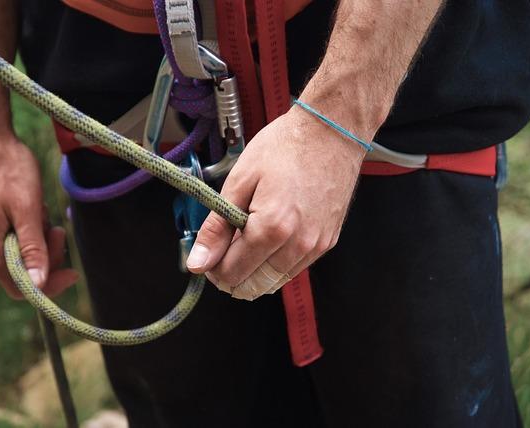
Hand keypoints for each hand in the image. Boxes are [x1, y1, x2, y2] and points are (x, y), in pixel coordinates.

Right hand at [0, 134, 77, 298]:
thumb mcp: (26, 208)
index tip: (72, 271)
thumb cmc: (5, 168)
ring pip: (23, 250)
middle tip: (59, 229)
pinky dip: (32, 224)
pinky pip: (17, 234)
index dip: (48, 285)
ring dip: (41, 236)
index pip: (20, 286)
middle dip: (47, 254)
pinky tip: (34, 204)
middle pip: (24, 269)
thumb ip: (32, 248)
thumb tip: (38, 285)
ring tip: (43, 209)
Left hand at [186, 106, 366, 299]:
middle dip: (231, 277)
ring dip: (253, 274)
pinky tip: (266, 242)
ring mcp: (316, 246)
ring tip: (242, 244)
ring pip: (274, 283)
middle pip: (254, 287)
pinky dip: (274, 266)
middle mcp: (298, 244)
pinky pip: (294, 269)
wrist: (331, 131)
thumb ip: (217, 228)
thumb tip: (198, 262)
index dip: (213, 269)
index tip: (207, 256)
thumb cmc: (286, 147)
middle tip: (221, 254)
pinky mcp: (328, 242)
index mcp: (272, 227)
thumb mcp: (240, 181)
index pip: (233, 273)